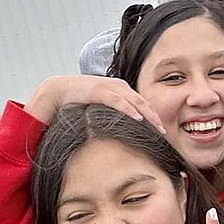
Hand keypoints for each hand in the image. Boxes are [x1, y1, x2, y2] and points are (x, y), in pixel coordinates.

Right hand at [24, 74, 163, 131]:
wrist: (58, 90)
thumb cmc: (79, 102)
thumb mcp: (100, 110)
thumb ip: (111, 118)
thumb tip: (119, 136)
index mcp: (121, 90)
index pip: (142, 104)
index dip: (152, 116)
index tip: (161, 131)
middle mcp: (119, 87)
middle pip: (143, 102)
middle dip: (155, 117)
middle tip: (165, 132)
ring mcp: (110, 87)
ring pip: (135, 101)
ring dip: (147, 114)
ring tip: (157, 127)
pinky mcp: (99, 90)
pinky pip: (118, 101)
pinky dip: (129, 109)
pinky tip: (138, 118)